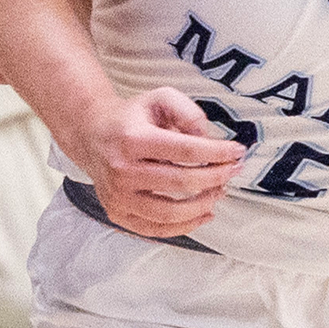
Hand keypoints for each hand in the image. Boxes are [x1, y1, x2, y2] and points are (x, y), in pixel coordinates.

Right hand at [67, 87, 245, 237]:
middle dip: (216, 177)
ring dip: (203, 204)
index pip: (185, 150)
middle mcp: (121, 170)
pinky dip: (184, 226)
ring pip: (170, 212)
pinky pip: (156, 229)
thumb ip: (189, 113)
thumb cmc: (131, 118)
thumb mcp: (160, 98)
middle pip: (181, 182)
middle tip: (233, 170)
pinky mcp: (118, 213)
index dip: (218, 152)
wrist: (92, 134)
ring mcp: (118, 196)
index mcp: (132, 139)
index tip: (236, 152)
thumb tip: (208, 139)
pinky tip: (203, 214)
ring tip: (219, 192)